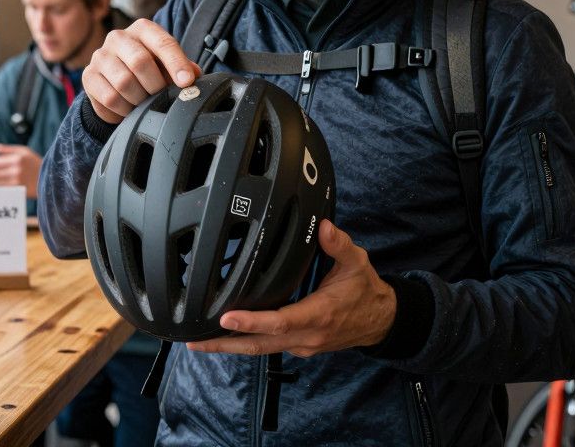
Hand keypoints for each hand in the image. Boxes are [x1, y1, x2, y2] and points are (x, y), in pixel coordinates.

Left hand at [0, 144, 41, 196]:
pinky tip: (3, 182)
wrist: (51, 177)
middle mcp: (16, 170)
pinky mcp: (19, 190)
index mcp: (16, 159)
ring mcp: (18, 181)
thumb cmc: (36, 162)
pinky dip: (0, 185)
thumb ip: (8, 149)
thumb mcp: (25, 151)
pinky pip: (3, 189)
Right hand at [85, 19, 200, 123]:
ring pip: (124, 82)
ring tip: (145, 103)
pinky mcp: (89, 76)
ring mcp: (100, 55)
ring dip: (140, 99)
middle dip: (155, 85)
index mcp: (143, 29)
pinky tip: (130, 109)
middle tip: (161, 97)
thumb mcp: (168, 66)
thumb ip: (183, 69)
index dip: (176, 63)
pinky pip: (110, 98)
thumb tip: (194, 78)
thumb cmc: (150, 70)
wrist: (116, 81)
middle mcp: (118, 37)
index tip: (186, 82)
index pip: (162, 42)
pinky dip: (124, 109)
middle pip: (140, 62)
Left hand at [187, 220, 396, 357]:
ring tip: (199, 343)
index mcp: (318, 315)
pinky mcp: (299, 346)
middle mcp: (306, 335)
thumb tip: (323, 226)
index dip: (251, 321)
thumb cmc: (366, 291)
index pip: (279, 322)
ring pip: (260, 349)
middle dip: (225, 344)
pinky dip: (245, 342)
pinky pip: (268, 346)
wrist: (380, 321)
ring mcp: (301, 344)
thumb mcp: (358, 262)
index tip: (226, 317)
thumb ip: (338, 244)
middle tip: (194, 341)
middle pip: (260, 344)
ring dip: (230, 347)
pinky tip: (225, 337)